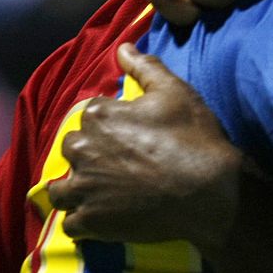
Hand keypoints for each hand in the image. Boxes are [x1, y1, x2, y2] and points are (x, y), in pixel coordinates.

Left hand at [49, 45, 245, 254]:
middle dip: (89, 155)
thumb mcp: (176, 93)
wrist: (210, 191)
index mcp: (98, 116)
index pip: (90, 115)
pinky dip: (84, 222)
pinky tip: (103, 217)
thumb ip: (145, 67)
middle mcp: (82, 150)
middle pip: (72, 149)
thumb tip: (122, 47)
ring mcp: (84, 189)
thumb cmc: (194, 138)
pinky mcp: (91, 222)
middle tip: (120, 163)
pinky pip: (72, 224)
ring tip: (102, 192)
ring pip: (62, 189)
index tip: (132, 135)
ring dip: (77, 189)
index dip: (111, 124)